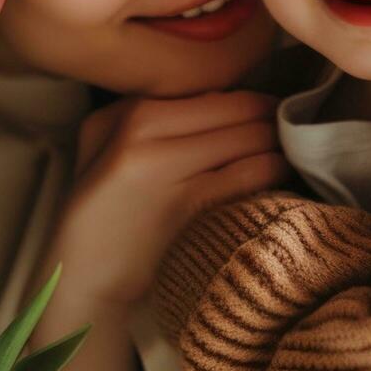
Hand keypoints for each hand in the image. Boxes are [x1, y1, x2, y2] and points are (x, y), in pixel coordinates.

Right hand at [44, 90, 287, 309]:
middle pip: (241, 113)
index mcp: (133, 114)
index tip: (271, 114)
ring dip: (278, 146)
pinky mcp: (190, 210)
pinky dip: (273, 172)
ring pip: (252, 141)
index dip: (256, 102)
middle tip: (289, 134)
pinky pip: (251, 176)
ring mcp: (170, 173)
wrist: (81, 275)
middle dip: (272, 121)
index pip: (219, 95)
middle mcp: (148, 136)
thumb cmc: (99, 207)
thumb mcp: (100, 140)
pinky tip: (278, 179)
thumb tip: (217, 95)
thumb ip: (149, 108)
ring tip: (286, 155)